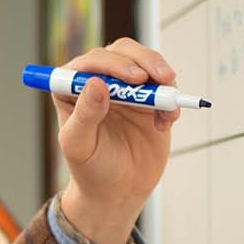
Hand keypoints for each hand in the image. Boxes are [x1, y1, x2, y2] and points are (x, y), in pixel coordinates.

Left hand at [52, 37, 179, 243]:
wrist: (117, 190)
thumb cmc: (90, 168)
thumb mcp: (80, 145)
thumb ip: (85, 114)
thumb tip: (96, 83)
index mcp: (72, 87)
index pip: (92, 62)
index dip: (114, 64)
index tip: (135, 79)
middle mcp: (99, 80)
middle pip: (123, 52)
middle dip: (145, 60)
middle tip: (162, 78)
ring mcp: (126, 88)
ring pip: (146, 63)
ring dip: (162, 76)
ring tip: (167, 103)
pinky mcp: (150, 100)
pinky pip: (165, 88)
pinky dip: (171, 101)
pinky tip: (165, 123)